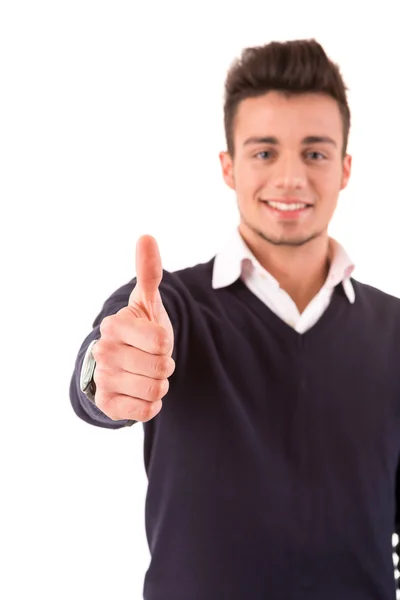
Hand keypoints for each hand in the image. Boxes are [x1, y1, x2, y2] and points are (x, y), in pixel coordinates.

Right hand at [92, 235, 174, 421]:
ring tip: (145, 375)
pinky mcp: (106, 405)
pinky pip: (146, 411)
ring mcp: (103, 379)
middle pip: (161, 367)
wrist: (122, 366)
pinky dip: (151, 404)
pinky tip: (139, 392)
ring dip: (159, 384)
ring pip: (156, 390)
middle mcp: (103, 352)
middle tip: (150, 359)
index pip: (162, 340)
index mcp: (114, 325)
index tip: (154, 339)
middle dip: (164, 365)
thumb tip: (147, 237)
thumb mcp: (147, 302)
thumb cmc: (139, 332)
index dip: (166, 342)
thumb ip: (149, 273)